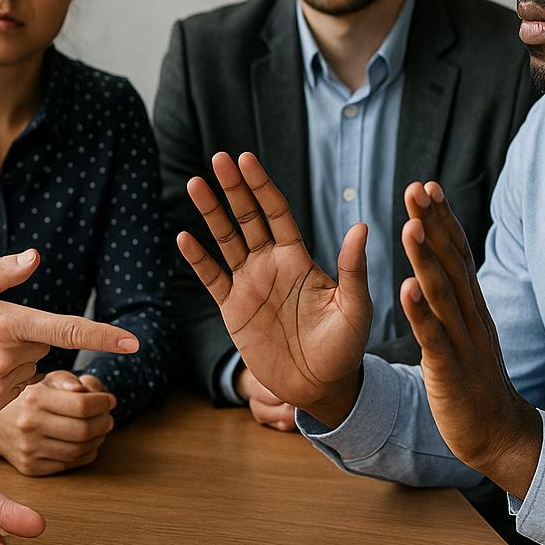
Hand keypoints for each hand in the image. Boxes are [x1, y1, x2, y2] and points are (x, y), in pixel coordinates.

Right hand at [0, 249, 137, 418]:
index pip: (66, 330)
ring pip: (32, 368)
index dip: (102, 336)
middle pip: (44, 346)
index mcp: (6, 322)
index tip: (132, 343)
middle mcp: (7, 356)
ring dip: (15, 360)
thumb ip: (3, 271)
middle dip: (26, 337)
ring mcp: (0, 384)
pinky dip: (4, 380)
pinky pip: (18, 389)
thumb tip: (36, 257)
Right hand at [0, 371, 116, 475]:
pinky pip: (70, 464)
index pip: (82, 405)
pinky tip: (87, 444)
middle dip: (104, 423)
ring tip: (100, 430)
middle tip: (109, 418)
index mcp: (34, 398)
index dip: (103, 404)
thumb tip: (87, 390)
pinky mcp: (31, 467)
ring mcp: (29, 449)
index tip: (109, 400)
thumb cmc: (30, 400)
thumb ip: (68, 380)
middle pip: (83, 430)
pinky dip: (86, 454)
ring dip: (98, 440)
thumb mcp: (46, 381)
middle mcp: (29, 424)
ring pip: (79, 450)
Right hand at [177, 151, 369, 425]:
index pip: (277, 213)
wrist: (321, 386)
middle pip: (247, 218)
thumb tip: (361, 227)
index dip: (261, 187)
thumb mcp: (355, 307)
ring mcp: (249, 285)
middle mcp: (271, 265)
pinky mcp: (232, 309)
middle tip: (219, 157)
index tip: (247, 160)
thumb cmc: (346, 346)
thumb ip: (353, 269)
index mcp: (299, 259)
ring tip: (196, 183)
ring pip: (225, 240)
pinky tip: (184, 237)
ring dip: (210, 213)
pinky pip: (212, 278)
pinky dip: (198, 259)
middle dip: (233, 188)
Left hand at [399, 181, 541, 496]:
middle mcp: (470, 315)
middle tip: (416, 187)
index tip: (428, 185)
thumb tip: (443, 264)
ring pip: (442, 293)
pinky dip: (419, 312)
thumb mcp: (467, 331)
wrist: (497, 434)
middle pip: (451, 261)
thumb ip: (456, 299)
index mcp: (471, 306)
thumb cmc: (475, 381)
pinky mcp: (450, 369)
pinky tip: (404, 287)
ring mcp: (463, 341)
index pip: (457, 253)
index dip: (443, 219)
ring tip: (408, 225)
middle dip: (433, 223)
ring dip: (425, 257)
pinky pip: (434, 337)